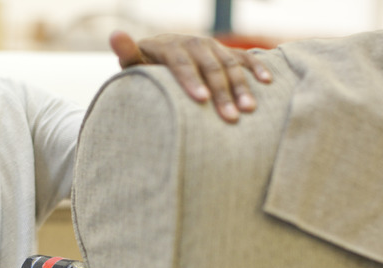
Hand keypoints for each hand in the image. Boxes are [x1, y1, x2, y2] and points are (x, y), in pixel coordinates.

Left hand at [109, 30, 272, 122]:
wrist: (161, 56)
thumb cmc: (144, 68)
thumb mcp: (132, 62)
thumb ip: (126, 52)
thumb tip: (115, 34)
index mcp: (168, 46)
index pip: (180, 62)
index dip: (191, 80)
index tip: (201, 100)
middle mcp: (192, 42)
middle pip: (209, 66)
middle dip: (221, 93)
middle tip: (229, 118)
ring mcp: (211, 46)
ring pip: (229, 64)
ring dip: (241, 86)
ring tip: (248, 110)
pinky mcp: (225, 51)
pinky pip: (243, 58)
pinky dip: (257, 67)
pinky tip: (267, 82)